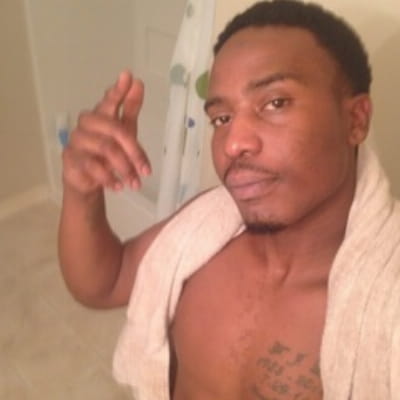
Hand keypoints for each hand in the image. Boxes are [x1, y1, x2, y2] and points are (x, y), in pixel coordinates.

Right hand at [62, 70, 150, 194]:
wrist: (88, 180)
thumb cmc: (108, 152)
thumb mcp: (124, 132)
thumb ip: (130, 109)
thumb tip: (138, 82)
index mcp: (102, 115)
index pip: (109, 100)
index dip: (119, 90)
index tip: (128, 77)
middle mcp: (87, 124)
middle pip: (114, 129)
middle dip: (134, 151)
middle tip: (146, 170)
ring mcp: (77, 140)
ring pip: (106, 149)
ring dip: (124, 168)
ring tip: (135, 183)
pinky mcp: (70, 158)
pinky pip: (92, 166)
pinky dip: (109, 178)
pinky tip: (118, 186)